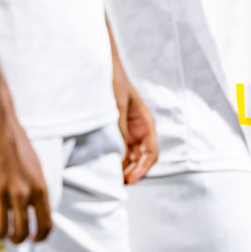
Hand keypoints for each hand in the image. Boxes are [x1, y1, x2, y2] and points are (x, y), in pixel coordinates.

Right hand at [0, 101, 51, 242]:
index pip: (46, 224)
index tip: (34, 240)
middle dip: (16, 239)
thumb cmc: (17, 144)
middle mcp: (22, 192)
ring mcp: (0, 191)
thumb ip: (36, 189)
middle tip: (11, 236)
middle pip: (21, 232)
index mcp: (40, 187)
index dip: (40, 237)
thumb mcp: (36, 167)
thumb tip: (34, 210)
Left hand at [111, 66, 157, 184]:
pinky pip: (117, 151)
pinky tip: (102, 166)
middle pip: (141, 158)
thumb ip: (119, 130)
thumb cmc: (111, 83)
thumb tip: (121, 156)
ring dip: (122, 168)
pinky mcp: (113, 132)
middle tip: (116, 183)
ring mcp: (126, 132)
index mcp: (145, 122)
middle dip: (132, 172)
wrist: (99, 68)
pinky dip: (113, 161)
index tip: (130, 179)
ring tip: (108, 178)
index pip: (151, 152)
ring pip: (129, 158)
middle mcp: (138, 130)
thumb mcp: (116, 106)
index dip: (143, 168)